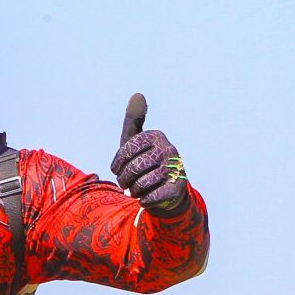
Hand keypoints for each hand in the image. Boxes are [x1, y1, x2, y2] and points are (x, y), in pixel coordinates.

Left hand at [110, 93, 191, 215]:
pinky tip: (147, 197)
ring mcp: (175, 169)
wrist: (168, 191)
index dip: (117, 162)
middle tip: (126, 183)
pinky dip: (144, 200)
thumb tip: (138, 94)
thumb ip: (133, 121)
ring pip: (141, 184)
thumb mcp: (136, 142)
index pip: (127, 148)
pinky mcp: (178, 188)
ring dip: (134, 191)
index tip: (117, 169)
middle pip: (133, 168)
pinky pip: (150, 197)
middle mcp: (169, 149)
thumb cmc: (146, 163)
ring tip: (137, 189)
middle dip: (124, 179)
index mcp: (156, 136)